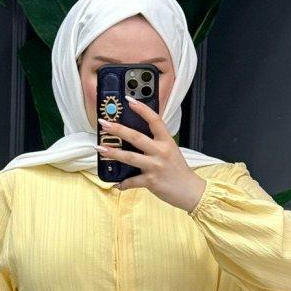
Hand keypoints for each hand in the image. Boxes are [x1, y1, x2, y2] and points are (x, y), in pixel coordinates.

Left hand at [98, 96, 205, 211]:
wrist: (190, 191)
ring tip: (100, 148)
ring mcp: (155, 166)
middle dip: (118, 129)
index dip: (142, 109)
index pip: (154, 120)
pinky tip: (116, 182)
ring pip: (130, 157)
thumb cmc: (178, 171)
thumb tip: (136, 138)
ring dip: (114, 152)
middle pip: (136, 137)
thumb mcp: (171, 151)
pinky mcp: (151, 181)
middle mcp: (161, 151)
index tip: (129, 100)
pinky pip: (133, 181)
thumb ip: (156, 143)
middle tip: (104, 124)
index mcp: (166, 141)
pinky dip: (123, 183)